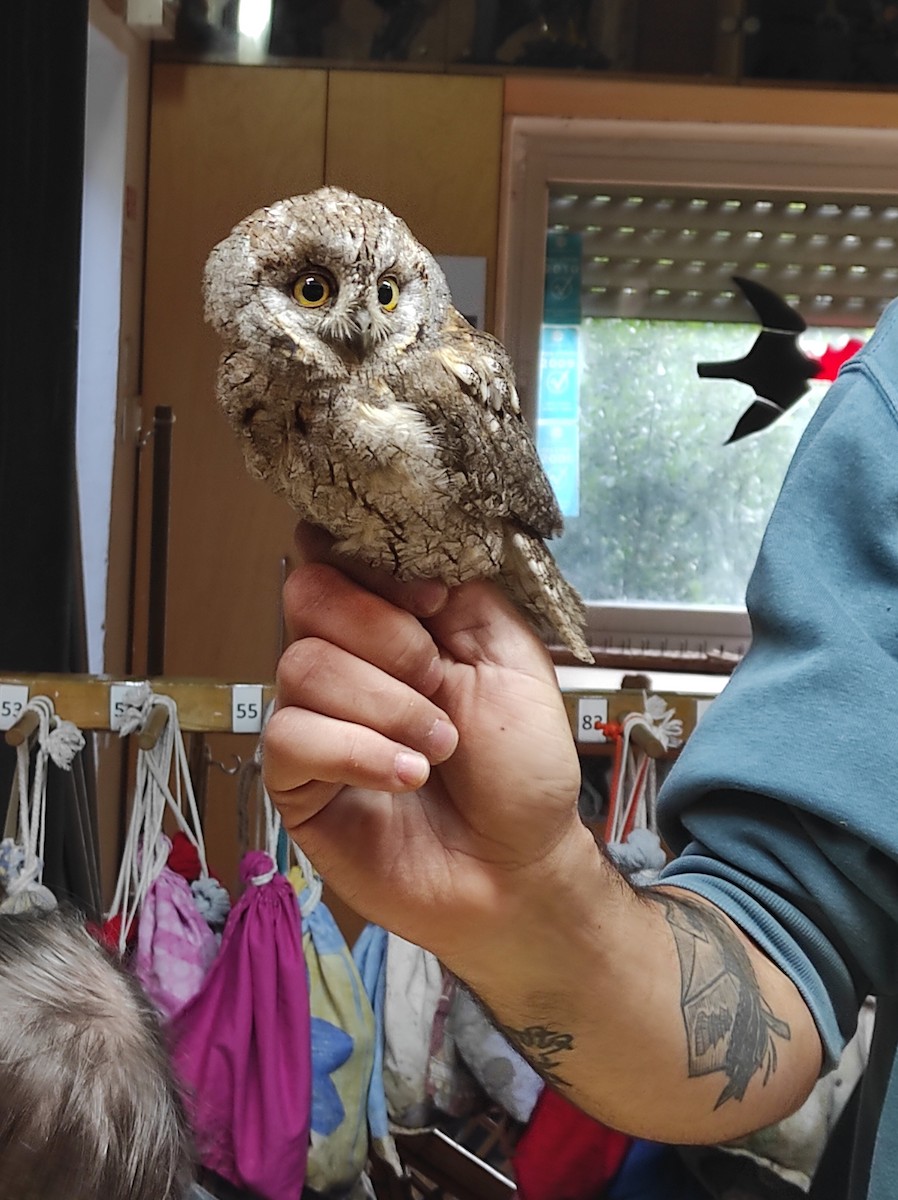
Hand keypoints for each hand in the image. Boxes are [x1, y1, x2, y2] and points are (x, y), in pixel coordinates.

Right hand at [263, 525, 585, 965]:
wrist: (518, 866)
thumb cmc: (520, 767)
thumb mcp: (511, 657)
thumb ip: (458, 592)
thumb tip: (391, 554)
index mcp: (393, 622)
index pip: (340, 556)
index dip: (375, 567)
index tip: (432, 605)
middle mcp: (344, 661)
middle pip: (308, 595)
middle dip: (385, 637)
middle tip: (439, 681)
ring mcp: (315, 719)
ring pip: (302, 667)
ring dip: (387, 705)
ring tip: (439, 747)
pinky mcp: (295, 781)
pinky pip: (291, 737)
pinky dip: (357, 752)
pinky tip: (406, 776)